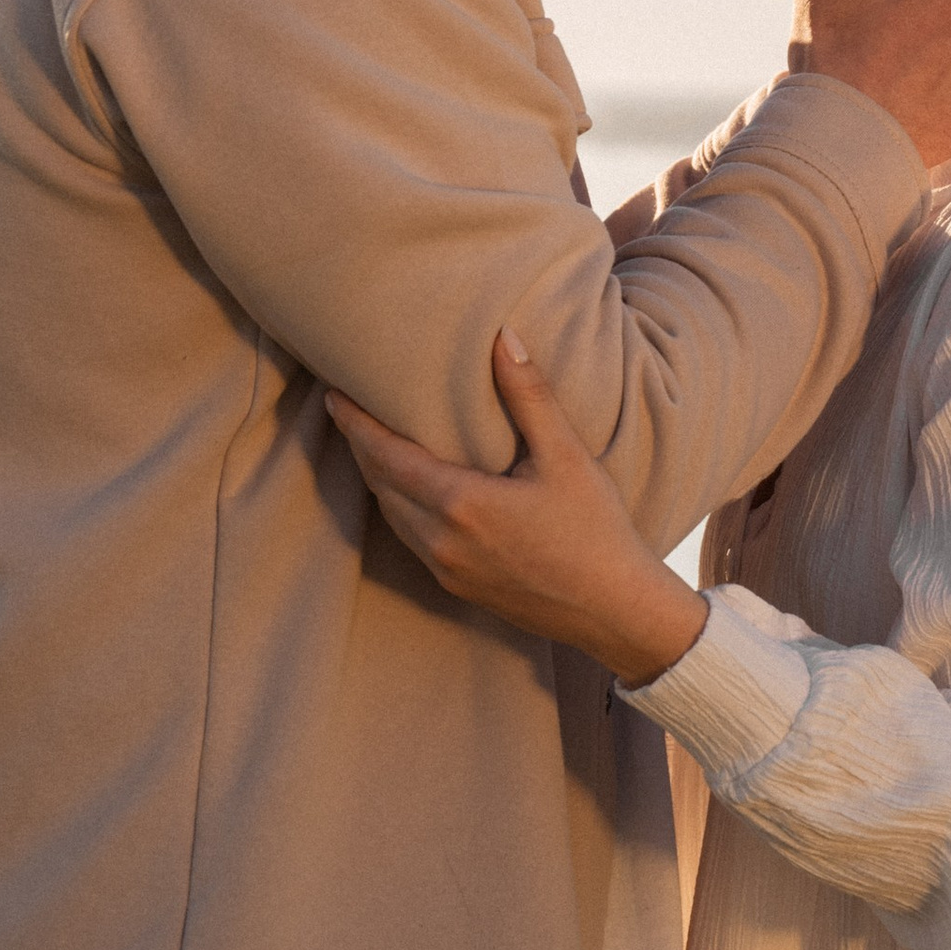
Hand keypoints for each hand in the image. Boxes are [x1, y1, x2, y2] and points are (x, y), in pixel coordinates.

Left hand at [324, 332, 709, 687]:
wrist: (615, 612)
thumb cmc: (596, 531)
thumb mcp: (566, 456)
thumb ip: (529, 395)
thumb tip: (503, 337)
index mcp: (461, 503)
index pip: (387, 456)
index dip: (357, 424)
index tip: (335, 395)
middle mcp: (441, 540)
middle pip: (381, 486)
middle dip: (360, 447)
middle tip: (347, 410)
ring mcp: (446, 569)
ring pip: (392, 516)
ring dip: (377, 479)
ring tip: (371, 445)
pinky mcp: (459, 587)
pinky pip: (411, 539)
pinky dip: (399, 507)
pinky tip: (411, 491)